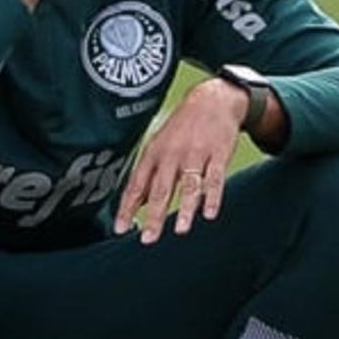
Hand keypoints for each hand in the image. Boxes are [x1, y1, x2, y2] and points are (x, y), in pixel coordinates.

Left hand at [115, 80, 249, 242]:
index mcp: (154, 154)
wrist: (212, 99)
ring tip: (181, 230)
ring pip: (189, 186)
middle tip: (148, 239)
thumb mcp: (160, 146)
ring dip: (186, 209)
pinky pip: (215, 178)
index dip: (128, 208)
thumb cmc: (183, 127)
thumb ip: (150, 175)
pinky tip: (209, 213)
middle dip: (155, 215)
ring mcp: (196, 154)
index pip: (137, 185)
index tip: (120, 229)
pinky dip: (213, 197)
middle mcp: (172, 155)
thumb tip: (137, 204)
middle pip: (161, 189)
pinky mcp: (219, 154)